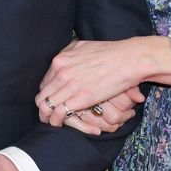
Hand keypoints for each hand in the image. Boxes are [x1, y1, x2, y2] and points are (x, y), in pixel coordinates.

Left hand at [37, 38, 155, 128]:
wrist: (128, 59)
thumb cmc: (111, 52)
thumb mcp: (84, 46)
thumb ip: (70, 53)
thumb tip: (65, 58)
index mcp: (61, 60)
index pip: (45, 82)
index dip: (47, 94)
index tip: (52, 101)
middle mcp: (61, 72)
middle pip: (42, 95)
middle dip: (43, 107)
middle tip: (47, 115)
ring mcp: (69, 85)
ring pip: (46, 106)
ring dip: (46, 116)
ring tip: (51, 122)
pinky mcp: (80, 98)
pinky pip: (59, 113)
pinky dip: (56, 120)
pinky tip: (59, 124)